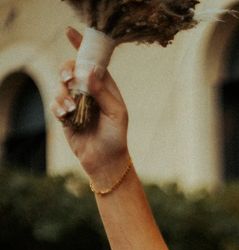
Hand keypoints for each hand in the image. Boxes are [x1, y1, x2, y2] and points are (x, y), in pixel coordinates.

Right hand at [51, 27, 129, 185]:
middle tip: (68, 80)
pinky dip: (58, 107)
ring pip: (60, 86)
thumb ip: (102, 92)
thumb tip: (89, 71)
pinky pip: (55, 103)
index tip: (70, 32)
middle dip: (66, 71)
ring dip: (63, 94)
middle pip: (70, 69)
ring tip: (71, 109)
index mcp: (105, 86)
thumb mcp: (116, 113)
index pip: (92, 62)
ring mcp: (76, 102)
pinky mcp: (65, 115)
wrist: (105, 159)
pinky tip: (65, 116)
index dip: (81, 46)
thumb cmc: (116, 136)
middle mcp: (89, 91)